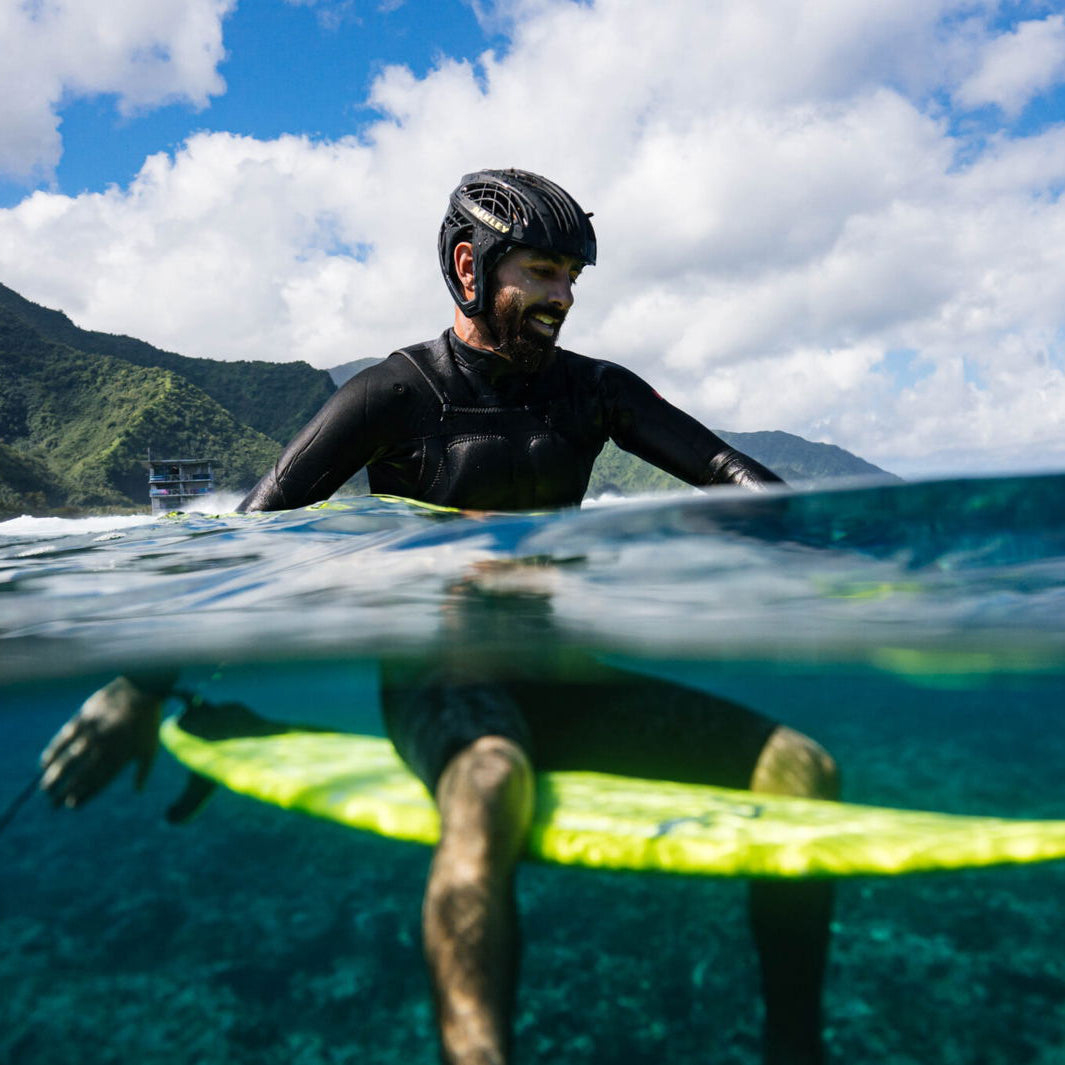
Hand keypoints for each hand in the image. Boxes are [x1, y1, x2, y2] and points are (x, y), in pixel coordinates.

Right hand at [40, 677, 163, 807]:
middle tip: (53, 803)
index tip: (71, 804)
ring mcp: (93, 733)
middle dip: (64, 791)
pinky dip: (53, 751)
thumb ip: (143, 772)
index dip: (84, 794)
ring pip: (68, 760)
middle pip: (80, 775)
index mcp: (121, 757)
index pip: (98, 782)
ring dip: (54, 776)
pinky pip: (64, 738)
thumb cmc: (147, 723)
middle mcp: (105, 748)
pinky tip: (44, 763)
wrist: (142, 689)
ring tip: (45, 788)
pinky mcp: (84, 718)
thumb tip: (138, 791)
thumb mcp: (150, 748)